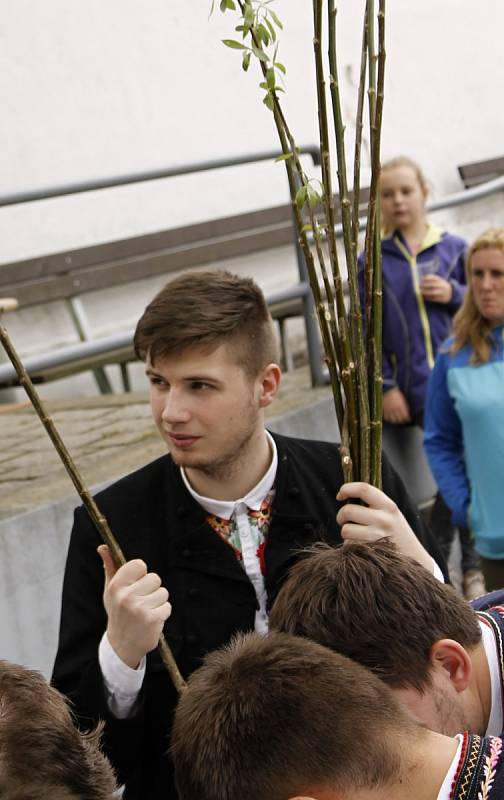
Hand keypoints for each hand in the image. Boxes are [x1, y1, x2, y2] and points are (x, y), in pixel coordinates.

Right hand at [98, 544, 171, 668]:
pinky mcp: (152, 619)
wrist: (121, 646)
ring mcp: (139, 608)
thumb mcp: (110, 591)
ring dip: (158, 602)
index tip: (136, 584)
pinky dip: (162, 613)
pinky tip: (151, 621)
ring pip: (163, 592)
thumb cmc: (118, 613)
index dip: (141, 574)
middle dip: (151, 589)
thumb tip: (102, 547)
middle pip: (155, 578)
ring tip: (145, 612)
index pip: (139, 564)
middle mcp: (126, 596)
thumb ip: (110, 567)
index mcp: (116, 586)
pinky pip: (167, 606)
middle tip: (140, 602)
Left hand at [336, 482, 434, 571]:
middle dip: (341, 516)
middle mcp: (384, 519)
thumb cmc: (396, 534)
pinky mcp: (371, 552)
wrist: (416, 560)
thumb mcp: (391, 515)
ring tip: (356, 535)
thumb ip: (374, 504)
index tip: (340, 494)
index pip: (364, 489)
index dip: (347, 488)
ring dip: (346, 533)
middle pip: (348, 511)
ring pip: (346, 530)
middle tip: (344, 520)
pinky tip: (362, 547)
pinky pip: (350, 546)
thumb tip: (345, 494)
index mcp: (389, 506)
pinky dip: (351, 546)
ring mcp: (378, 537)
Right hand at [383, 388, 410, 423]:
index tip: (409, 419)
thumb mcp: (403, 399)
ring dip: (396, 421)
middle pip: (399, 419)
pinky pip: (386, 417)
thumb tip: (408, 412)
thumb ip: (405, 406)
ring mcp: (388, 410)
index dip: (407, 419)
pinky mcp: (384, 410)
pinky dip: (389, 419)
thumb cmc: (396, 393)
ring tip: (397, 421)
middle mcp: (394, 409)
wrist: (387, 390)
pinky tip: (391, 419)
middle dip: (402, 421)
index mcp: (400, 406)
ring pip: (392, 419)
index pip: (405, 416)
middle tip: (403, 420)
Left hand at [419, 275, 452, 302]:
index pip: (434, 278)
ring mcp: (442, 292)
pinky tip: (424, 297)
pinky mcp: (441, 298)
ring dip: (425, 292)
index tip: (421, 278)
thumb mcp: (439, 281)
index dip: (427, 278)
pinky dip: (428, 298)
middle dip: (425, 285)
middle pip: (432, 285)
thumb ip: (432, 279)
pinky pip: (434, 298)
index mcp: (441, 281)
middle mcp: (441, 286)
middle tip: (419, 286)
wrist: (451, 293)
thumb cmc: (441, 286)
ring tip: (421, 292)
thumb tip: (421, 279)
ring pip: (433, 292)